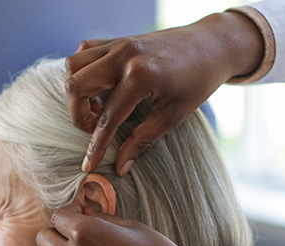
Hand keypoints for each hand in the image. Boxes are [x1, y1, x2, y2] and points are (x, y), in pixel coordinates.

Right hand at [66, 11, 263, 174]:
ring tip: (98, 106)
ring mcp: (119, 44)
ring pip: (74, 65)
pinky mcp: (118, 39)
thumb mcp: (173, 116)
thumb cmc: (197, 82)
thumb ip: (142, 141)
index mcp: (140, 77)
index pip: (107, 118)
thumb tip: (120, 166)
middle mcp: (124, 56)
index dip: (95, 145)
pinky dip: (82, 70)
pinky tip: (99, 87)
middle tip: (95, 128)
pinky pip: (85, 51)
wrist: (211, 46)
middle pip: (76, 86)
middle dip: (78, 115)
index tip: (88, 165)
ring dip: (77, 90)